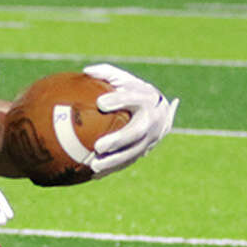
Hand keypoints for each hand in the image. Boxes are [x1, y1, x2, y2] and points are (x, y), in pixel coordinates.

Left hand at [81, 64, 178, 178]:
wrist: (160, 112)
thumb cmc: (133, 91)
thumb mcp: (124, 80)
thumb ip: (108, 74)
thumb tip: (86, 71)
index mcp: (146, 99)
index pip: (134, 98)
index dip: (119, 100)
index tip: (101, 102)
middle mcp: (151, 120)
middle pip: (137, 132)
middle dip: (119, 140)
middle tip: (99, 146)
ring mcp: (150, 139)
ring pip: (133, 153)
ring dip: (114, 161)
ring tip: (93, 166)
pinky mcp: (143, 152)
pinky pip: (127, 162)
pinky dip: (112, 169)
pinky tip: (93, 175)